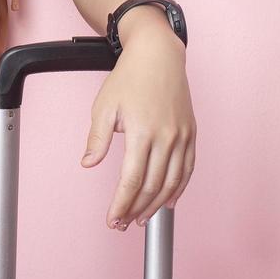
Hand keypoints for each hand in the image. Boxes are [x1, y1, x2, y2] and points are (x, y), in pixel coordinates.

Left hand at [79, 32, 195, 230]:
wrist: (158, 55)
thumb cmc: (129, 77)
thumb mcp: (104, 105)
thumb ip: (97, 138)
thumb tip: (88, 163)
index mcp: (142, 131)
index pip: (131, 180)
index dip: (121, 204)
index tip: (113, 219)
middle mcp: (166, 137)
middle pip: (152, 187)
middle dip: (136, 210)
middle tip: (123, 223)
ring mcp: (182, 136)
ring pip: (173, 183)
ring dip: (157, 205)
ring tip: (142, 218)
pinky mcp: (191, 133)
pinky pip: (188, 169)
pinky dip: (179, 189)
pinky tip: (168, 201)